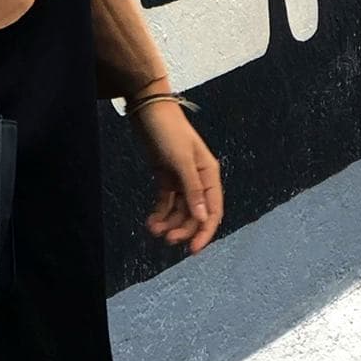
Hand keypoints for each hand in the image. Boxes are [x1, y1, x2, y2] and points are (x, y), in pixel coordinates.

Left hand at [130, 102, 223, 253]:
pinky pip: (166, 202)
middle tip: (166, 239)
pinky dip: (159, 214)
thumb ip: (193, 190)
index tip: (192, 250)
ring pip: (179, 210)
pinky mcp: (166, 177)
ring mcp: (181, 179)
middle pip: (195, 214)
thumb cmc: (169, 131)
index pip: (213, 210)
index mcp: (209, 174)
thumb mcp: (181, 161)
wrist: (147, 110)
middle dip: (182, 229)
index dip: (205, 232)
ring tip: (153, 229)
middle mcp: (198, 179)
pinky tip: (150, 221)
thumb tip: (204, 218)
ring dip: (169, 223)